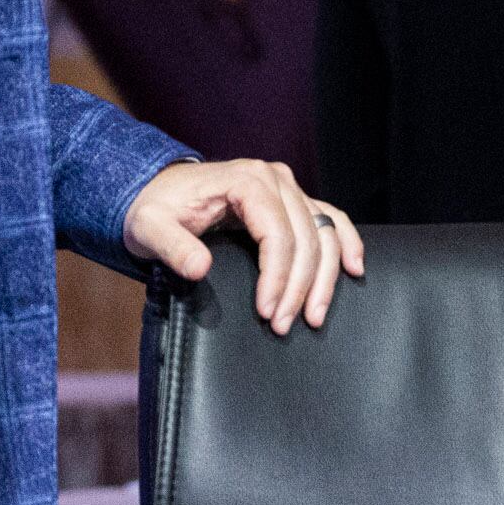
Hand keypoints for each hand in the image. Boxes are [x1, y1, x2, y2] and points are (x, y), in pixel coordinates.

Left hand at [125, 160, 365, 333]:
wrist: (156, 190)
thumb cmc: (154, 209)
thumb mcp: (149, 227)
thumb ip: (172, 247)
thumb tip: (200, 268)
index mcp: (246, 180)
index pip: (278, 233)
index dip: (278, 276)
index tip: (266, 312)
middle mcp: (275, 179)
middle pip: (306, 236)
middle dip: (299, 286)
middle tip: (284, 326)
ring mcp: (288, 188)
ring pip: (324, 231)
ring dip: (325, 276)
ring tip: (314, 316)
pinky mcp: (292, 201)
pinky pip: (330, 219)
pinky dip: (345, 243)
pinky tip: (354, 269)